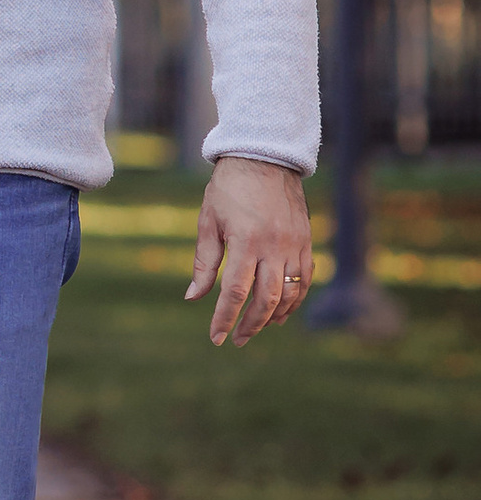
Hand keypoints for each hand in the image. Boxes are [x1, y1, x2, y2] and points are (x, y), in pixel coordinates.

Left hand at [187, 155, 312, 345]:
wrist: (264, 159)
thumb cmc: (228, 189)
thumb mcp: (208, 222)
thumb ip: (205, 262)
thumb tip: (193, 297)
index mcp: (246, 242)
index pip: (236, 292)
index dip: (225, 318)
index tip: (216, 338)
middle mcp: (274, 247)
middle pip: (266, 299)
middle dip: (250, 325)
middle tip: (237, 340)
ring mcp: (295, 246)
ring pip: (290, 294)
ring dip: (273, 317)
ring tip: (256, 328)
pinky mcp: (306, 243)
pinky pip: (305, 280)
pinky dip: (295, 300)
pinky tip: (281, 312)